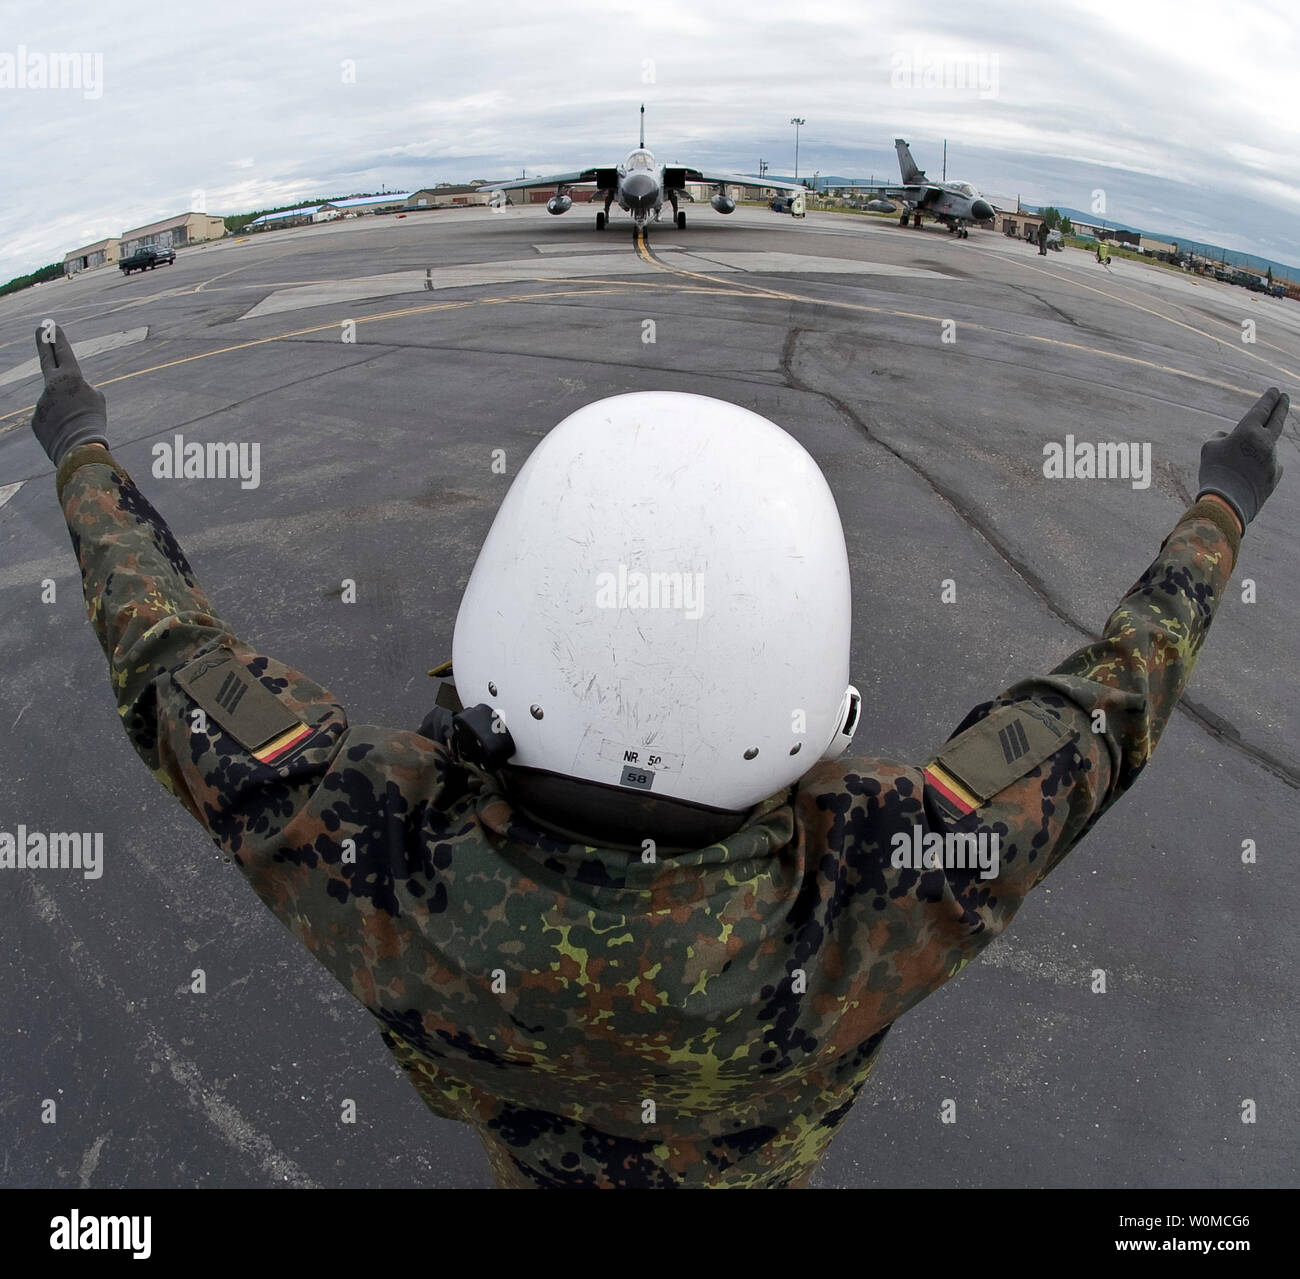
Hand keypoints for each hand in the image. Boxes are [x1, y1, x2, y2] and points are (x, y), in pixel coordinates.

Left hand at [31, 322, 107, 465]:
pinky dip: (58, 424)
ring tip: (77, 423)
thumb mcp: (96, 399)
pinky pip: (49, 417)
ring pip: (54, 401)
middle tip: (41, 328)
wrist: (80, 448)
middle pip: (46, 358)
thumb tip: (67, 390)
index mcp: (70, 377)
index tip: (52, 326)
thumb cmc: (93, 422)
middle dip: (43, 341)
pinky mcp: (35, 418)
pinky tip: (67, 433)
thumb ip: (81, 387)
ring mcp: (40, 401)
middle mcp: (51, 385)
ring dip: (65, 411)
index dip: (58, 338)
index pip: (63, 352)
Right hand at [1197, 388, 1287, 527]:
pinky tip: (1246, 478)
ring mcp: (1273, 459)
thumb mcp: (1209, 449)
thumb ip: (1221, 437)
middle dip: (1281, 406)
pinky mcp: (1275, 475)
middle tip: (1284, 397)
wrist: (1226, 504)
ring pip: (1267, 447)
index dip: (1269, 398)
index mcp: (1249, 431)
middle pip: (1278, 420)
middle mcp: (1266, 442)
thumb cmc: (1214, 473)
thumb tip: (1228, 436)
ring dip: (1258, 449)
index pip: (1263, 409)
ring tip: (1238, 463)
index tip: (1275, 391)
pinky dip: (1259, 467)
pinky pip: (1268, 465)